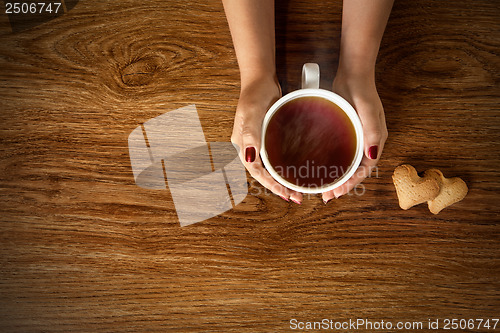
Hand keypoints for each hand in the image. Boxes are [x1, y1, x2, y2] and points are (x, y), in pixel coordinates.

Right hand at [231, 75, 303, 203]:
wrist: (261, 79)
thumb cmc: (255, 94)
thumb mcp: (252, 112)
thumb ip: (250, 133)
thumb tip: (250, 156)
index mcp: (242, 144)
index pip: (256, 171)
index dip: (270, 184)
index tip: (284, 193)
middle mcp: (249, 146)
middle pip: (263, 173)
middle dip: (277, 187)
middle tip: (294, 197)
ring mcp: (258, 142)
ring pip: (269, 167)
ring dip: (281, 179)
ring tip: (296, 189)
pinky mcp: (268, 136)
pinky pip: (274, 156)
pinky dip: (284, 166)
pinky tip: (294, 170)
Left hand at [322, 71, 387, 202]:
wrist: (353, 74)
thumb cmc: (362, 91)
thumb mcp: (368, 111)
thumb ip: (372, 132)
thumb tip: (373, 156)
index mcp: (376, 141)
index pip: (366, 169)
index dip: (352, 183)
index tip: (338, 192)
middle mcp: (367, 142)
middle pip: (356, 170)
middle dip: (343, 184)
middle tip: (327, 196)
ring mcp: (357, 137)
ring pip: (347, 163)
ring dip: (337, 176)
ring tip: (323, 187)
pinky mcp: (346, 132)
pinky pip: (340, 152)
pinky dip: (332, 162)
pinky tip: (320, 167)